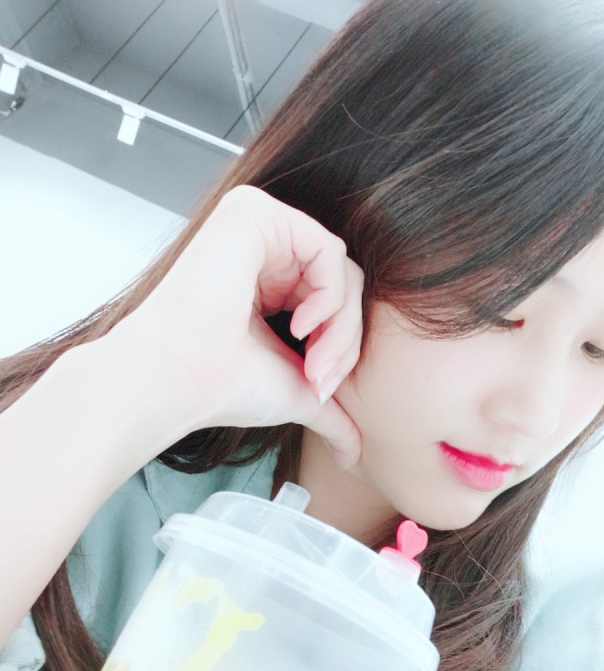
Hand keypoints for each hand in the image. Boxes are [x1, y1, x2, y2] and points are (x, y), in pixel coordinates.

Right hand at [110, 186, 362, 467]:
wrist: (178, 381)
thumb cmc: (225, 385)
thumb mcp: (296, 391)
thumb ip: (333, 414)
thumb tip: (358, 457)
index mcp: (272, 279)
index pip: (337, 299)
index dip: (341, 345)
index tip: (320, 386)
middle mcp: (267, 248)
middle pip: (344, 284)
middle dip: (344, 340)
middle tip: (320, 378)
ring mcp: (260, 226)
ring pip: (340, 271)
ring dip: (339, 326)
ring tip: (312, 362)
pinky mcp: (254, 213)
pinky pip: (327, 251)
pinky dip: (328, 297)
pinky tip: (300, 326)